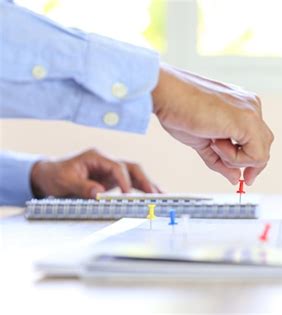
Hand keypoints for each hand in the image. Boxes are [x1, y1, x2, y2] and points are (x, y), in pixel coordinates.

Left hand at [30, 149, 160, 198]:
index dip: (124, 180)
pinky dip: (141, 189)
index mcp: (97, 157)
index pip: (117, 166)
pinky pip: (131, 183)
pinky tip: (152, 195)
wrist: (49, 176)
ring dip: (148, 184)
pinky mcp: (113, 180)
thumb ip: (82, 186)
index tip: (128, 193)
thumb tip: (99, 193)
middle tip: (155, 193)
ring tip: (161, 195)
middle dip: (145, 180)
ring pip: (135, 174)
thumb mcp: (65, 181)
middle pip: (132, 167)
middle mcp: (108, 161)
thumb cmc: (56, 175)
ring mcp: (111, 170)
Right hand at [152, 63, 273, 184]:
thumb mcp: (204, 142)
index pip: (258, 139)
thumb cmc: (178, 110)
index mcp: (242, 106)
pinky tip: (215, 142)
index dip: (251, 161)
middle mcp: (251, 106)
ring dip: (236, 159)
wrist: (166, 93)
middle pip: (265, 145)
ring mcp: (251, 111)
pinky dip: (234, 158)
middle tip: (243, 178)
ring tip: (213, 143)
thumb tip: (235, 178)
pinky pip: (254, 155)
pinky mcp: (248, 120)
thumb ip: (221, 160)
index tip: (244, 177)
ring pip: (261, 153)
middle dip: (252, 165)